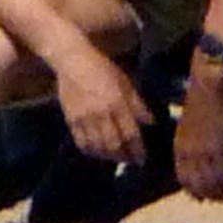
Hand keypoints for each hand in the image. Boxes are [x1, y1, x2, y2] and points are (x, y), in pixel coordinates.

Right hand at [52, 46, 153, 167]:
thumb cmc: (102, 68)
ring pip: (98, 147)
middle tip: (130, 161)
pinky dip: (91, 151)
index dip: (138, 150)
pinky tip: (97, 152)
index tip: (142, 159)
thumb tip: (151, 122)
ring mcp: (84, 118)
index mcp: (117, 102)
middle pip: (114, 144)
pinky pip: (81, 143)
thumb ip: (137, 104)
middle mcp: (101, 114)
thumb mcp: (124, 81)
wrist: (72, 61)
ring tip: (116, 157)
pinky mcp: (71, 120)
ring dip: (109, 156)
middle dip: (124, 157)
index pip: (130, 133)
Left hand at [174, 54, 222, 200]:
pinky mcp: (218, 146)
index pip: (183, 173)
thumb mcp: (197, 115)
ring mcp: (203, 149)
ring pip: (208, 181)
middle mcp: (188, 149)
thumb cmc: (205, 85)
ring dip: (218, 191)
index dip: (193, 185)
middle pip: (194, 181)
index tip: (202, 193)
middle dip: (206, 192)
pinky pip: (222, 174)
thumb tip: (210, 143)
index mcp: (181, 140)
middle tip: (218, 198)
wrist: (212, 73)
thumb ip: (200, 133)